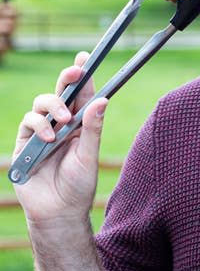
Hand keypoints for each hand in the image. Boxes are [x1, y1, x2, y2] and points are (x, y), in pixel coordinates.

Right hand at [12, 52, 108, 223]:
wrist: (58, 212)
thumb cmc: (78, 184)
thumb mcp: (89, 155)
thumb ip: (93, 128)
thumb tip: (103, 99)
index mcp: (81, 122)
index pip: (83, 93)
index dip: (83, 75)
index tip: (86, 57)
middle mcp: (62, 123)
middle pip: (61, 92)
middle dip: (67, 78)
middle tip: (75, 72)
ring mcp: (42, 132)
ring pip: (42, 103)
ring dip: (53, 106)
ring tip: (63, 121)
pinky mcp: (25, 143)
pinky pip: (28, 122)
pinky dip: (39, 126)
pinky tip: (50, 138)